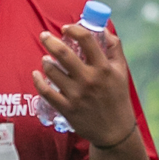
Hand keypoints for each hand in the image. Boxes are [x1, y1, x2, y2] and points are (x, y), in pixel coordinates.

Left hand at [32, 24, 137, 148]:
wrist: (115, 130)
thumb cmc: (117, 97)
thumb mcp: (121, 70)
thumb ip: (114, 48)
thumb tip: (102, 29)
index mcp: (103, 68)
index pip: (86, 40)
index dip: (73, 29)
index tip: (66, 28)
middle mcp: (89, 80)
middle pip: (63, 54)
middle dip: (50, 41)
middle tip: (44, 36)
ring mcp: (76, 95)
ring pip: (52, 71)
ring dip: (45, 61)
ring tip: (45, 59)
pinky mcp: (67, 109)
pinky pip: (46, 92)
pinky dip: (38, 80)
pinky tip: (36, 74)